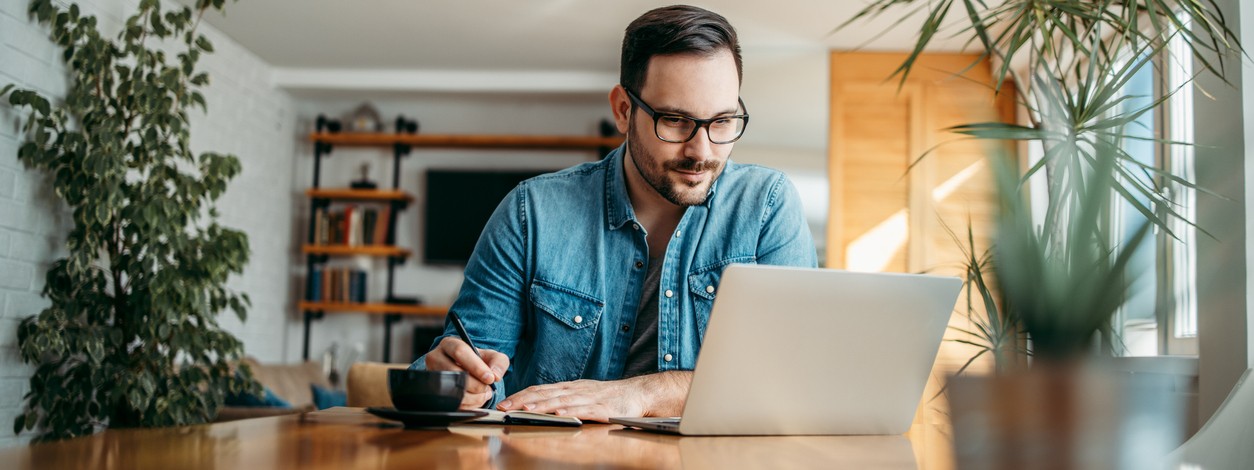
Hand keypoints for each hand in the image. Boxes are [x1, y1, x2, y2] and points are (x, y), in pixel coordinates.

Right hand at [425, 336, 509, 408]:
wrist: (467, 372)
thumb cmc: (479, 362)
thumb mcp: (492, 357)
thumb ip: (498, 362)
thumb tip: (495, 375)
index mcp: (449, 344)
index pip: (460, 352)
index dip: (476, 366)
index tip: (490, 378)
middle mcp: (436, 358)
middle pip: (455, 373)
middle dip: (476, 385)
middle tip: (487, 388)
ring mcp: (433, 376)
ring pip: (452, 391)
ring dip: (473, 397)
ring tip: (483, 394)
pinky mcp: (435, 393)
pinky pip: (452, 403)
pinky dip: (468, 405)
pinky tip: (476, 400)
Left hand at [497, 371, 691, 421]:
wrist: (638, 393)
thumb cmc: (608, 397)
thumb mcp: (581, 394)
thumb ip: (562, 398)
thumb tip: (538, 404)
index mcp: (568, 387)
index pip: (539, 390)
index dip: (520, 396)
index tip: (504, 402)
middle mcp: (575, 390)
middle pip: (545, 394)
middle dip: (522, 401)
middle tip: (504, 408)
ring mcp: (588, 398)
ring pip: (560, 401)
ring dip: (541, 406)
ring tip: (525, 411)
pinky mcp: (602, 408)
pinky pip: (584, 409)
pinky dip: (570, 411)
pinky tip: (559, 414)